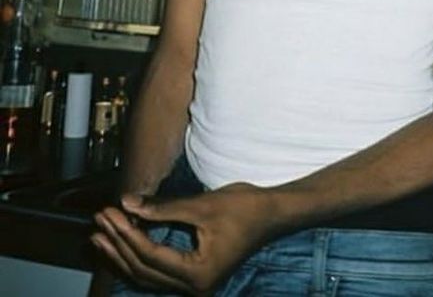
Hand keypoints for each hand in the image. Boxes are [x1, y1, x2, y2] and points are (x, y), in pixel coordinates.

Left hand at [92, 183, 274, 294]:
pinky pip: (158, 272)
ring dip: (123, 254)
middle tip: (99, 220)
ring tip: (100, 235)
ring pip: (148, 275)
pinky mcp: (195, 277)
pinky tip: (124, 243)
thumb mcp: (202, 206)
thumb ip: (163, 208)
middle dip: (119, 244)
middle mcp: (194, 288)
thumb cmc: (244, 208)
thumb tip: (127, 202)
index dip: (126, 233)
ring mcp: (195, 286)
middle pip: (144, 270)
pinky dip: (139, 257)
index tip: (110, 212)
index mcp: (198, 274)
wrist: (274, 214)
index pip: (150, 255)